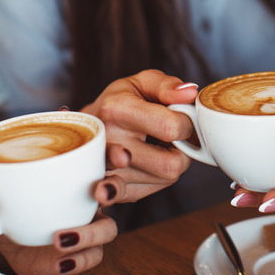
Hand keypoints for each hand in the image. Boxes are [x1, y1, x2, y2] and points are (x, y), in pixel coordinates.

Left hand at [0, 145, 127, 274]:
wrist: (8, 235)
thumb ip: (1, 163)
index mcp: (78, 170)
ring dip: (90, 233)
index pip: (104, 156)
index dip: (116, 154)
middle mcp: (89, 196)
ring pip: (108, 228)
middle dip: (113, 188)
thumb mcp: (6, 177)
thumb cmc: (15, 197)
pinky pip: (92, 257)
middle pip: (116, 188)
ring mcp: (89, 224)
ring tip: (60, 239)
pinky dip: (77, 260)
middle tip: (99, 193)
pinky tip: (60, 262)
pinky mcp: (81, 252)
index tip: (117, 157)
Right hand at [83, 69, 198, 201]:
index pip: (171, 128)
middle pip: (170, 164)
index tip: (183, 120)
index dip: (187, 125)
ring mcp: (106, 170)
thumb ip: (168, 86)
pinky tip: (146, 162)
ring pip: (164, 179)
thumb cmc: (119, 104)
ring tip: (154, 147)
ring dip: (168, 163)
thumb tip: (190, 94)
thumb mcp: (142, 83)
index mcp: (117, 109)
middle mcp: (108, 141)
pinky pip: (150, 191)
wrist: (83, 129)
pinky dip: (155, 178)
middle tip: (172, 138)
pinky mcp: (108, 190)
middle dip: (182, 151)